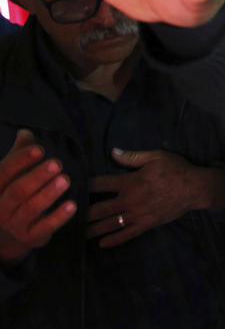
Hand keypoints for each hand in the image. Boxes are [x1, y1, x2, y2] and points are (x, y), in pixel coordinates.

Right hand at [0, 130, 76, 264]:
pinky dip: (58, 217)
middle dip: (37, 176)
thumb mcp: (11, 176)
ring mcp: (13, 225)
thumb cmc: (12, 197)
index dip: (20, 160)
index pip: (3, 173)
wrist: (6, 236)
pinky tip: (72, 205)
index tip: (39, 149)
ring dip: (49, 194)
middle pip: (17, 191)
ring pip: (30, 209)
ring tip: (65, 180)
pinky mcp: (30, 238)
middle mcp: (0, 208)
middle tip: (57, 163)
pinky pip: (44, 228)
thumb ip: (18, 154)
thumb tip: (25, 132)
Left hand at [86, 148, 224, 247]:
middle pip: (100, 208)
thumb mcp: (156, 156)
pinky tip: (102, 243)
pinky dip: (114, 240)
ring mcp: (138, 214)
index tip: (73, 187)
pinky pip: (127, 234)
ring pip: (110, 224)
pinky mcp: (146, 224)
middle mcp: (130, 200)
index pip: (101, 184)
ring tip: (78, 233)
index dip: (86, 185)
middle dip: (82, 212)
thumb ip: (132, 157)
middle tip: (68, 216)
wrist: (195, 188)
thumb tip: (112, 152)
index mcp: (131, 182)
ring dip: (93, 229)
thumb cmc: (176, 169)